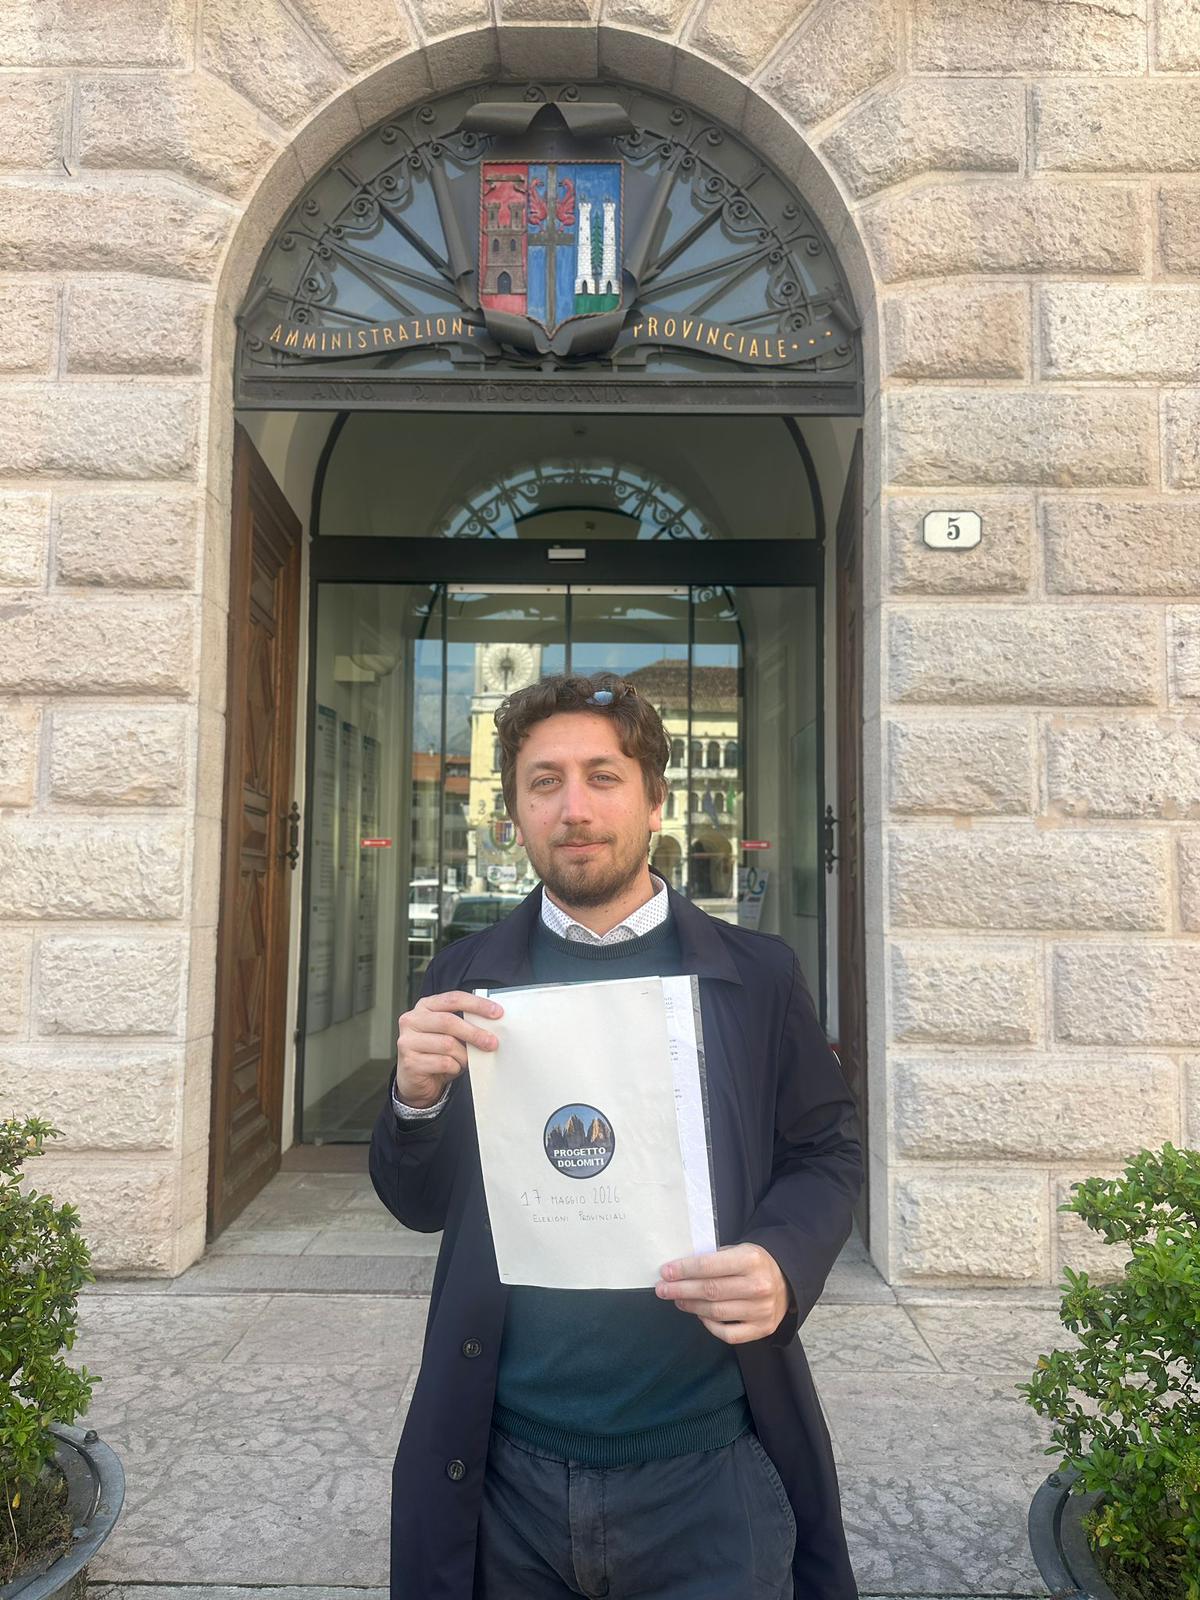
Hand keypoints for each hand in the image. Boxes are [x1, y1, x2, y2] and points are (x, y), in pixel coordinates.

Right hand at [395, 990, 502, 1109]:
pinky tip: (453, 1068)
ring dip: (463, 1055)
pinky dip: (455, 1067)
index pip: (453, 999)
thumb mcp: (450, 1034)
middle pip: (448, 1021)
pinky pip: (443, 1062)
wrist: (416, 1080)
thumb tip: (492, 1025)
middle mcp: (412, 1020)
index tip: (497, 1012)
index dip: (477, 1004)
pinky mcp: (409, 1061)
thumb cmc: (437, 1053)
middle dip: (474, 1032)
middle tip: (492, 1042)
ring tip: (465, 1060)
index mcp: (425, 1006)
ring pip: (447, 1044)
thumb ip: (464, 1024)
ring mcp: (407, 1040)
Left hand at [655, 1243, 791, 1344]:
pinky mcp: (763, 1329)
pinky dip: (710, 1326)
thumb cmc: (753, 1263)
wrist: (786, 1280)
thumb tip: (678, 1271)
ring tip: (677, 1300)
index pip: (709, 1266)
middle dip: (681, 1290)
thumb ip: (713, 1259)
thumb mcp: (738, 1250)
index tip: (665, 1272)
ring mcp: (762, 1310)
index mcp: (751, 1260)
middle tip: (662, 1289)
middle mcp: (759, 1286)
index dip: (683, 1270)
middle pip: (710, 1291)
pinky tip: (701, 1315)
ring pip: (716, 1312)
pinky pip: (729, 1334)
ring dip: (691, 1306)